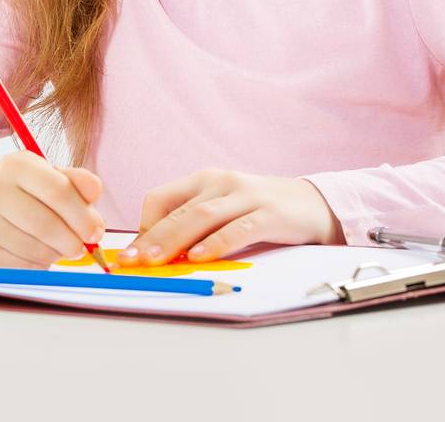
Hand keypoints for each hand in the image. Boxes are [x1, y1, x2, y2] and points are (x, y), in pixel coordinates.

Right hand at [0, 150, 105, 267]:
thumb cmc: (34, 196)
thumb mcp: (56, 180)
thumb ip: (79, 182)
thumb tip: (95, 190)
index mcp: (15, 164)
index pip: (58, 190)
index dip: (83, 216)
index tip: (96, 232)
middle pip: (46, 223)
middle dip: (73, 241)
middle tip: (82, 248)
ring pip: (35, 249)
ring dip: (56, 254)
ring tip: (57, 247)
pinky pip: (22, 267)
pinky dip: (38, 266)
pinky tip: (38, 255)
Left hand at [116, 168, 342, 265]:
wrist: (314, 204)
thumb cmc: (260, 212)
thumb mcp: (222, 211)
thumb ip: (195, 226)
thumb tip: (158, 256)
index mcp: (204, 181)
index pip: (160, 198)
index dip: (143, 227)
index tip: (134, 254)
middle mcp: (220, 182)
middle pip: (177, 211)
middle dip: (150, 238)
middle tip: (130, 262)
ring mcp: (245, 196)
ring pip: (202, 217)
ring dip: (174, 240)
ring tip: (155, 261)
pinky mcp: (269, 214)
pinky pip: (238, 228)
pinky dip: (216, 243)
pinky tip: (200, 257)